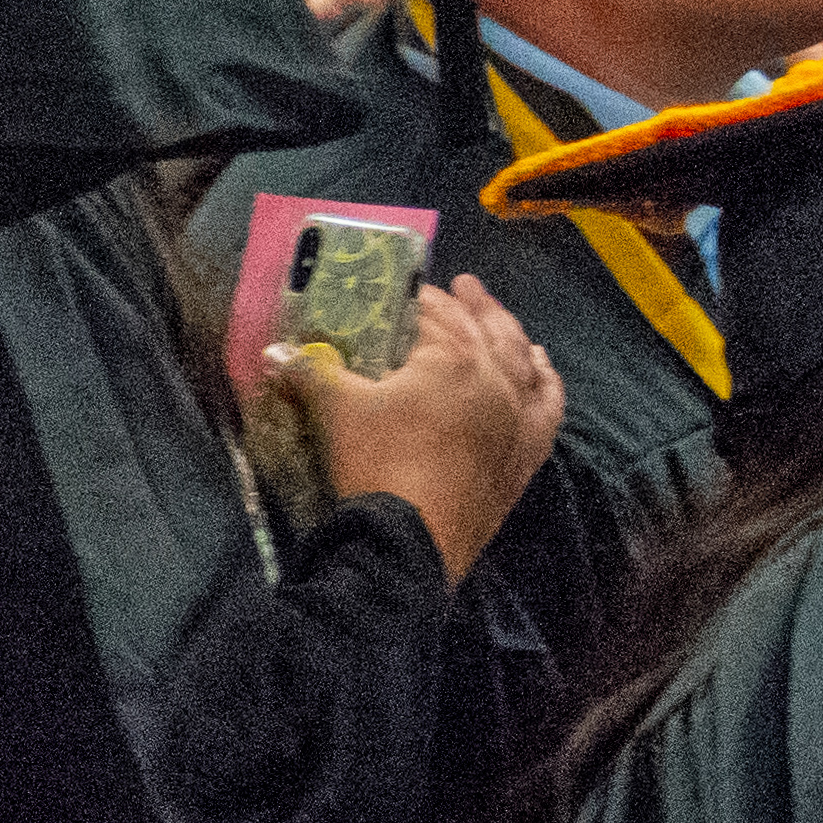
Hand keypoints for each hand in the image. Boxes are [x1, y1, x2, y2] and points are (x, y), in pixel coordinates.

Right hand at [271, 275, 559, 581]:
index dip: (422, 300)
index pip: (439, 316)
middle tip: (466, 285)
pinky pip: (548, 407)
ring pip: (525, 364)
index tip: (408, 293)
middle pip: (491, 330)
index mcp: (455, 359)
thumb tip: (274, 354)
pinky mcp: (527, 454)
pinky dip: (547, 384)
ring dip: (514, 337)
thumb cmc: (377, 463)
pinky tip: (543, 375)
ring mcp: (519, 418)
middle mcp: (498, 380)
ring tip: (505, 324)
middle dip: (477, 305)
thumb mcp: (337, 410)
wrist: (413, 537)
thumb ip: (311, 373)